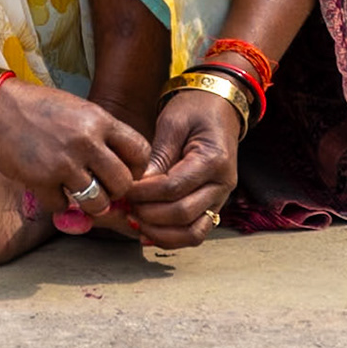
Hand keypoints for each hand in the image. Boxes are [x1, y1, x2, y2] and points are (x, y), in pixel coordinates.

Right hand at [0, 78, 151, 217]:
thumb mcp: (79, 110)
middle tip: (103, 187)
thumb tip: (125, 165)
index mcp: (99, 120)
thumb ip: (102, 134)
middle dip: (115, 191)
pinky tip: (51, 189)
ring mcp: (64, 162)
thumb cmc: (39, 108)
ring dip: (91, 203)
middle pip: (123, 183)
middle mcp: (86, 141)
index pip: (141, 152)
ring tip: (80, 193)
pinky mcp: (41, 180)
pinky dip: (58, 203)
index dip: (137, 168)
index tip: (124, 171)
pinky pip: (63, 207)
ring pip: (98, 202)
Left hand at [124, 87, 240, 247]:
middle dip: (149, 214)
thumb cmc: (195, 110)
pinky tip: (147, 232)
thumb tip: (137, 185)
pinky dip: (172, 237)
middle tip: (125, 205)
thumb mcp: (173, 123)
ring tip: (135, 221)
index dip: (144, 193)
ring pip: (193, 233)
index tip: (124, 189)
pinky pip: (195, 232)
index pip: (174, 188)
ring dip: (161, 233)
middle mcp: (222, 185)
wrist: (220, 109)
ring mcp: (221, 198)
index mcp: (213, 160)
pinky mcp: (213, 206)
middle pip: (183, 214)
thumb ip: (158, 156)